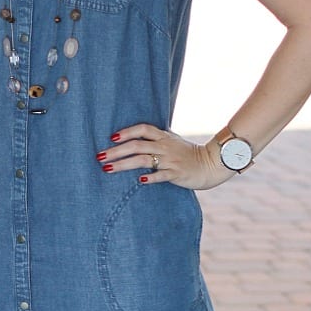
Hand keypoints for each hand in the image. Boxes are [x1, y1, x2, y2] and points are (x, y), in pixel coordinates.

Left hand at [96, 123, 233, 190]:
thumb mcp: (172, 141)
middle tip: (99, 157)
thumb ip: (156, 138)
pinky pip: (160, 175)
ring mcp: (170, 160)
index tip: (111, 138)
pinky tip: (138, 181)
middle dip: (116, 151)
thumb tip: (135, 138)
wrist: (210, 164)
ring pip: (143, 160)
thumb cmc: (187, 154)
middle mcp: (165, 146)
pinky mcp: (176, 174)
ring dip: (123, 164)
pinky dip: (149, 177)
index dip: (126, 132)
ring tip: (108, 169)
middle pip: (136, 146)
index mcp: (163, 136)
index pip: (142, 129)